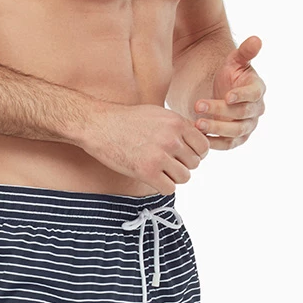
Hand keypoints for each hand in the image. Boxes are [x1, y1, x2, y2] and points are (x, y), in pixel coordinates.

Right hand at [81, 102, 210, 195]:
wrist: (98, 125)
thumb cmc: (127, 120)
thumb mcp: (158, 113)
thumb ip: (179, 126)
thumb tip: (199, 139)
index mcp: (177, 123)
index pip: (203, 146)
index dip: (195, 153)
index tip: (183, 155)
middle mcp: (171, 139)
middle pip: (194, 163)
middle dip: (182, 165)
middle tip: (166, 162)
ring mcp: (159, 156)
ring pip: (184, 177)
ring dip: (174, 177)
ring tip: (159, 170)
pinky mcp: (146, 171)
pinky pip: (169, 188)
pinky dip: (163, 186)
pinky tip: (152, 178)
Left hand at [193, 36, 265, 149]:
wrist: (221, 90)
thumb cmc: (229, 74)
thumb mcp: (234, 60)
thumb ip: (245, 52)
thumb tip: (256, 39)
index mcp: (257, 90)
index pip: (253, 94)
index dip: (242, 95)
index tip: (227, 95)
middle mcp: (255, 110)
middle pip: (241, 114)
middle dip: (220, 111)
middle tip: (198, 106)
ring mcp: (247, 125)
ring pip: (235, 131)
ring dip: (216, 128)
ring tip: (196, 124)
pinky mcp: (236, 138)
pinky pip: (228, 144)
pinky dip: (215, 143)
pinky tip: (200, 137)